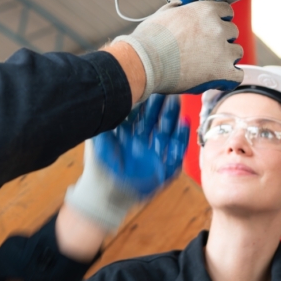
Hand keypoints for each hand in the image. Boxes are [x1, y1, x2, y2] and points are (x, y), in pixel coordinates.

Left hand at [64, 95, 189, 230]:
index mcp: (128, 134)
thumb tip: (103, 99)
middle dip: (162, 105)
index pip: (140, 113)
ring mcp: (153, 154)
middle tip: (168, 89)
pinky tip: (183, 124)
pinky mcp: (163, 169)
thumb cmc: (99, 168)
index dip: (146, 101)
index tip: (151, 85)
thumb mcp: (97, 142)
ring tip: (177, 102)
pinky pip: (175, 152)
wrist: (104, 195)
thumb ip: (101, 123)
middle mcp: (142, 142)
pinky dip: (180, 139)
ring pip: (166, 132)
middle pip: (156, 119)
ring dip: (172, 117)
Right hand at [113, 0, 242, 102]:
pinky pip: (238, 74)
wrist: (144, 63)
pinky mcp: (222, 71)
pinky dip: (229, 77)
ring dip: (226, 57)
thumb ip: (178, 8)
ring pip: (237, 52)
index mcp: (204, 11)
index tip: (213, 27)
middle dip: (222, 39)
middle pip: (233, 31)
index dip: (219, 20)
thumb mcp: (163, 14)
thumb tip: (181, 4)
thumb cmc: (149, 40)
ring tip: (208, 64)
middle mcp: (217, 28)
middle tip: (206, 48)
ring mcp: (222, 50)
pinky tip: (218, 78)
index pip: (226, 11)